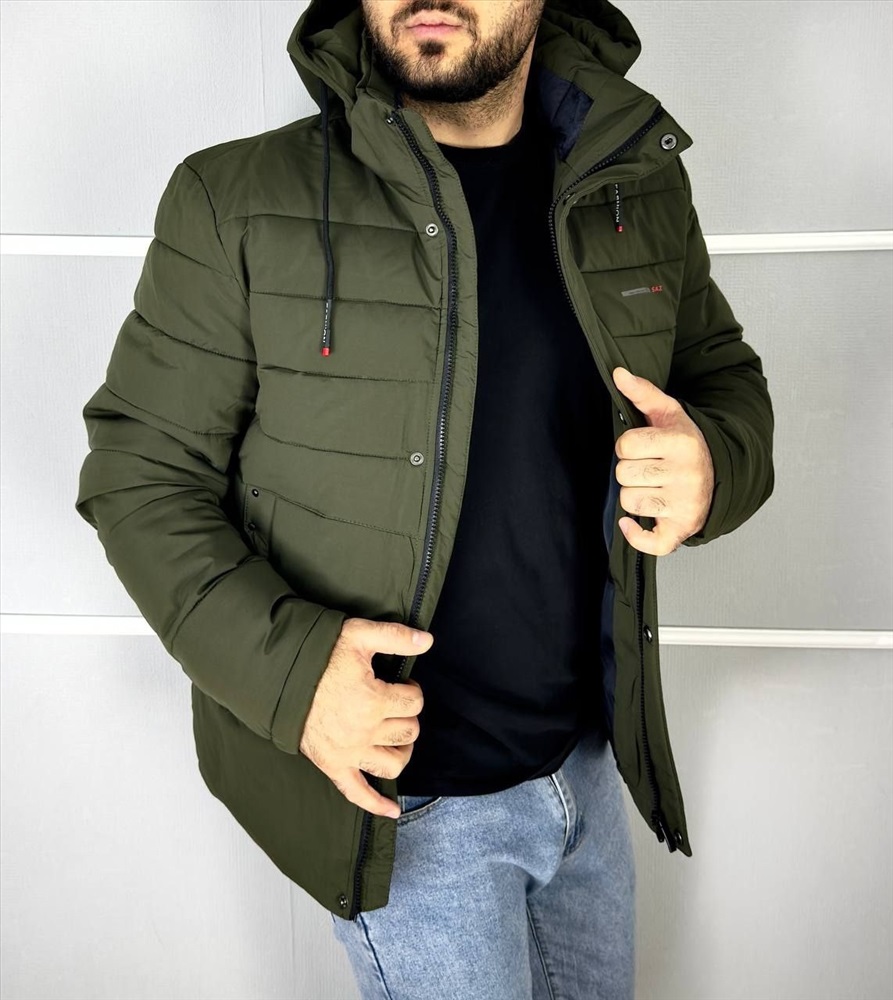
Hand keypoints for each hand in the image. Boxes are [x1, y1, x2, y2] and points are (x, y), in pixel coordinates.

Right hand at [298, 618, 432, 818]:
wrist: (280, 676)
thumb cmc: (319, 654)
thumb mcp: (358, 635)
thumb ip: (395, 637)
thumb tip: (427, 640)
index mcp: (372, 700)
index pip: (414, 702)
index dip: (413, 689)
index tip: (402, 683)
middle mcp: (363, 732)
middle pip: (408, 731)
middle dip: (408, 715)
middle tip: (396, 703)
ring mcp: (348, 753)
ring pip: (394, 764)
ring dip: (402, 750)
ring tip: (397, 735)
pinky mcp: (332, 766)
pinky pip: (357, 793)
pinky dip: (375, 804)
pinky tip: (393, 811)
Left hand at [612, 366, 714, 555]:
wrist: (718, 473)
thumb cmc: (685, 444)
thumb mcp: (668, 414)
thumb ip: (642, 392)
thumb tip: (618, 373)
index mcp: (682, 443)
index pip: (625, 447)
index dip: (628, 447)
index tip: (642, 448)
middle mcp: (687, 475)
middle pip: (624, 475)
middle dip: (630, 471)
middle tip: (648, 468)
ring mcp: (685, 504)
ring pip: (629, 502)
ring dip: (634, 496)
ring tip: (652, 487)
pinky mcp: (682, 529)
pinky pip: (649, 542)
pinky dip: (636, 535)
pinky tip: (632, 523)